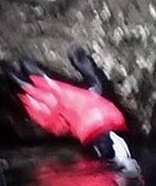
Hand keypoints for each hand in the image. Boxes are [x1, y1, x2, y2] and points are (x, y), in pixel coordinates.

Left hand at [6, 48, 126, 143]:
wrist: (102, 130)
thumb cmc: (103, 109)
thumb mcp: (98, 83)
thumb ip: (86, 69)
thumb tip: (77, 54)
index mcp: (70, 93)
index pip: (51, 84)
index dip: (41, 80)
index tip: (33, 75)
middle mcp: (61, 103)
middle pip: (42, 95)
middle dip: (31, 88)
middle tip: (22, 82)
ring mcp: (59, 116)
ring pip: (40, 106)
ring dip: (31, 100)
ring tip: (23, 94)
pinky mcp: (60, 126)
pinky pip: (43, 119)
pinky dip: (35, 114)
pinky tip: (30, 110)